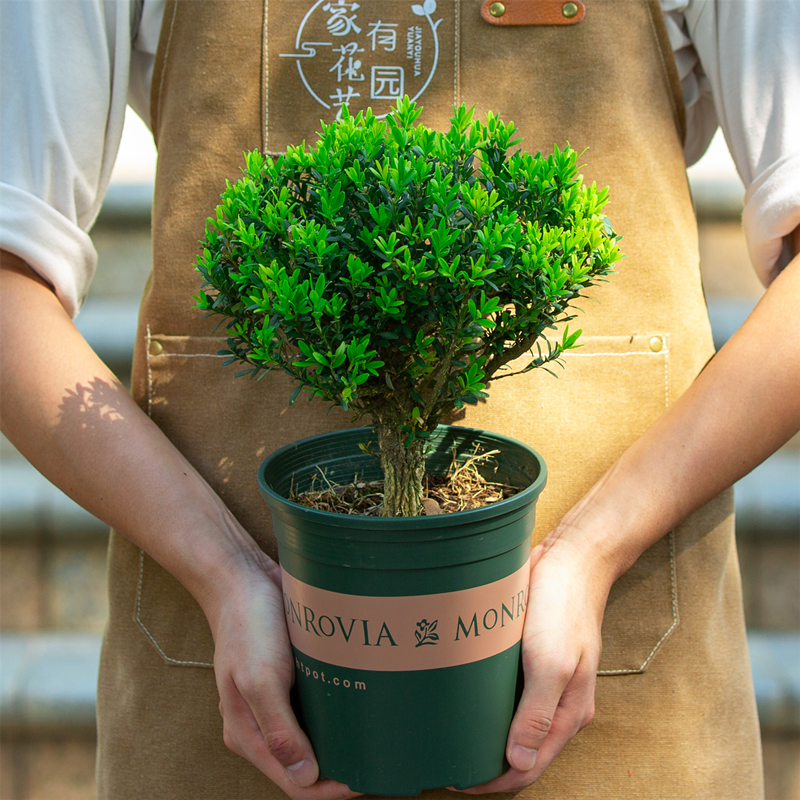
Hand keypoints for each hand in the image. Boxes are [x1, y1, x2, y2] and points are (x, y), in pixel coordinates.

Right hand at [209, 557, 361, 799]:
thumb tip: (304, 779)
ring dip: (340, 743)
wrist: (243, 578)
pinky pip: (316, 708)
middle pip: (304, 764)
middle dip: (337, 771)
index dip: (328, 790)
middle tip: (377, 763)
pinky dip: (337, 715)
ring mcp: (276, 702)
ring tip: (374, 741)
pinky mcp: (291, 679)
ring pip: (313, 737)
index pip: (292, 782)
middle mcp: (262, 724)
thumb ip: (278, 729)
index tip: (363, 781)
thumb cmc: (248, 626)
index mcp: (247, 734)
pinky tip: (361, 709)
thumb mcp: (260, 679)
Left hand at [454, 529, 610, 793]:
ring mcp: (542, 681)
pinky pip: (504, 692)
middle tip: (444, 759)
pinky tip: (459, 697)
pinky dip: (484, 702)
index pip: (529, 766)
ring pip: (509, 721)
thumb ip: (537, 714)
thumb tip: (518, 762)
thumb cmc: (563, 608)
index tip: (456, 779)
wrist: (570, 559)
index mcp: (568, 714)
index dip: (494, 780)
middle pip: (519, 749)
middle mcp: (555, 703)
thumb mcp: (552, 662)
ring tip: (447, 734)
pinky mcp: (527, 659)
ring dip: (483, 732)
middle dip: (485, 761)